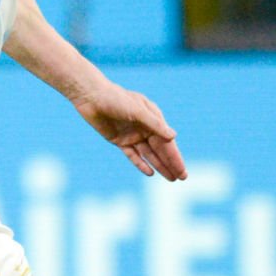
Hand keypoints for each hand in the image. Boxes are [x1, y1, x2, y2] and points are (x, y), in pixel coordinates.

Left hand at [72, 80, 187, 180]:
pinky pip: (132, 155)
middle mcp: (145, 127)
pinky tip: (150, 173)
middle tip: (181, 178)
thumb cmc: (117, 99)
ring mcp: (132, 135)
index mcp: (153, 118)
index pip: (167, 142)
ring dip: (159, 165)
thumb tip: (173, 136)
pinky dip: (141, 163)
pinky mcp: (119, 140)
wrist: (92, 97)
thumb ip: (155, 125)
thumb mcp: (138, 111)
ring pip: (148, 154)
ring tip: (170, 179)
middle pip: (160, 150)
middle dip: (170, 164)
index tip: (182, 170)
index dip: (175, 157)